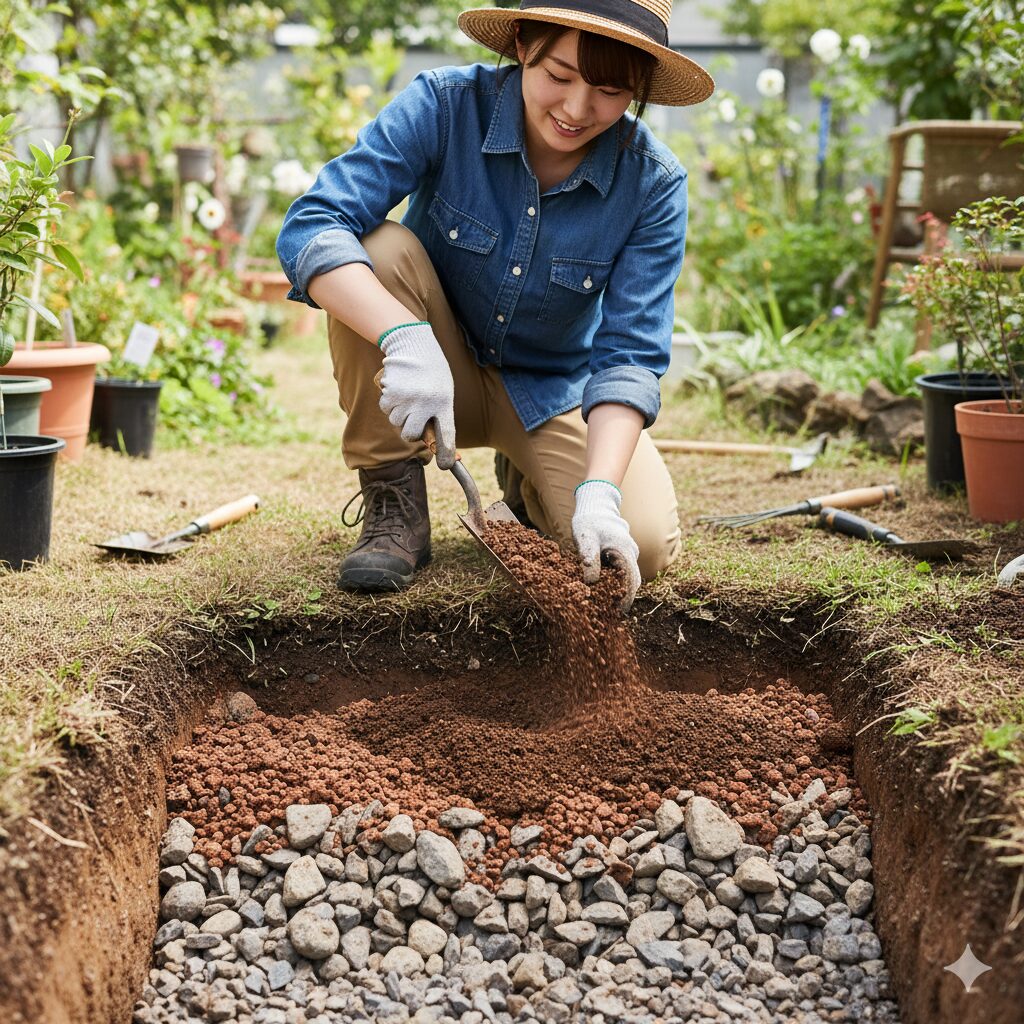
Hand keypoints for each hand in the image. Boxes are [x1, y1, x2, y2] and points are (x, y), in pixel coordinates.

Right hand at [378, 323, 456, 467]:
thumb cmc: (431, 372)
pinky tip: (398, 389)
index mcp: (444, 402)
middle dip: (410, 430)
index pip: (447, 433)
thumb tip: (429, 442)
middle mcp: (425, 403)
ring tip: (408, 395)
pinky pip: (385, 409)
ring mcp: (406, 398)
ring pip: (396, 422)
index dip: (447, 452)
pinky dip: (389, 403)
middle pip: (411, 435)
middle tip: (413, 417)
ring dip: (399, 414)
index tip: (447, 465)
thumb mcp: (442, 392)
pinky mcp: (390, 392)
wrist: (413, 344)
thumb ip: (437, 415)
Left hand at [571, 480, 640, 612]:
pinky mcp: (622, 556)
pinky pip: (622, 573)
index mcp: (624, 550)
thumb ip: (589, 557)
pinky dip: (615, 584)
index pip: (631, 580)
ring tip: (606, 608)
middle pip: (632, 582)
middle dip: (624, 599)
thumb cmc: (589, 521)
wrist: (595, 505)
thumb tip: (591, 582)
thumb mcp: (585, 538)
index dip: (626, 598)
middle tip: (610, 615)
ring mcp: (628, 554)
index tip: (617, 612)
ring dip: (620, 592)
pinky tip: (603, 593)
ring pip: (628, 578)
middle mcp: (630, 553)